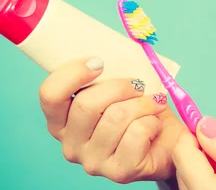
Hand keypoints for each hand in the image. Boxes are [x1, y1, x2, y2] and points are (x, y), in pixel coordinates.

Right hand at [39, 57, 183, 182]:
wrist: (166, 138)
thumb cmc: (137, 105)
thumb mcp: (116, 81)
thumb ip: (105, 67)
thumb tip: (108, 43)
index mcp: (61, 119)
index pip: (49, 95)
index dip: (73, 73)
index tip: (99, 61)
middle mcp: (70, 144)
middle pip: (86, 105)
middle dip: (119, 86)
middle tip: (138, 84)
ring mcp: (92, 161)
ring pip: (115, 117)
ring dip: (142, 103)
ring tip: (153, 102)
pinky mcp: (118, 172)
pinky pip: (136, 134)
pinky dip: (151, 121)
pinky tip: (154, 124)